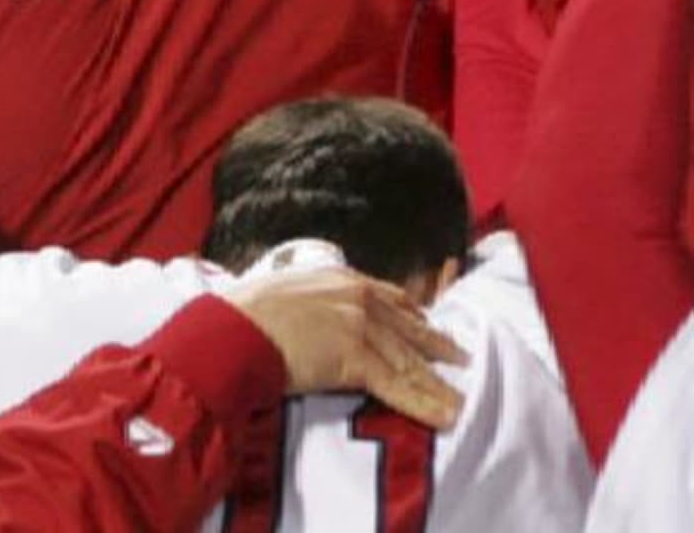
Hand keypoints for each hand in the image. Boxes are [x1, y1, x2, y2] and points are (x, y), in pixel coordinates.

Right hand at [223, 266, 468, 431]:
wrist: (231, 330)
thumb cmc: (240, 315)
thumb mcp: (280, 294)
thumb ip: (305, 303)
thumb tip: (304, 320)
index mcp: (337, 278)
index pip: (386, 297)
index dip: (411, 316)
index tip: (427, 326)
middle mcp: (356, 296)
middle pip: (407, 328)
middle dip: (436, 347)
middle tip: (461, 359)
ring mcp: (359, 326)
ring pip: (408, 360)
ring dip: (436, 385)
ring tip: (458, 402)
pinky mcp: (356, 358)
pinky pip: (397, 386)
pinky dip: (424, 404)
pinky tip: (445, 416)